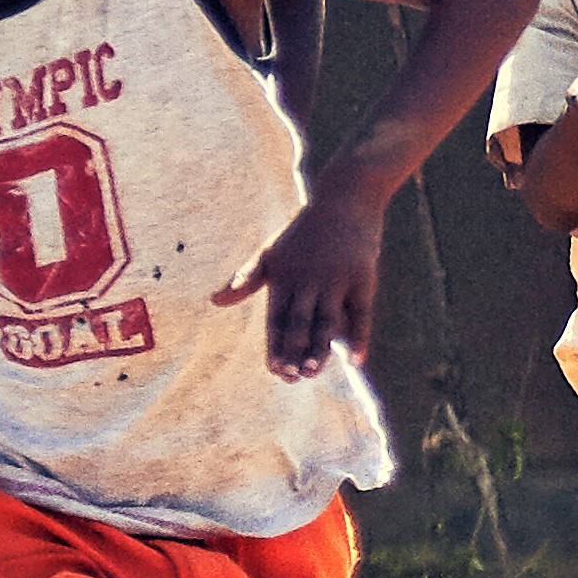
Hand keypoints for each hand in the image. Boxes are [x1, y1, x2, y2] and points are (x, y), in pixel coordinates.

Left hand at [217, 183, 387, 377]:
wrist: (345, 199)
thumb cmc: (304, 231)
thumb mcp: (271, 252)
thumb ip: (246, 279)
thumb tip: (214, 301)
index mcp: (284, 276)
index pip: (277, 319)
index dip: (276, 346)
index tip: (275, 370)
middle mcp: (308, 280)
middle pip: (301, 324)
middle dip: (296, 353)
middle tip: (293, 378)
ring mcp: (337, 278)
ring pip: (328, 321)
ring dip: (321, 349)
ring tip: (316, 372)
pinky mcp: (363, 276)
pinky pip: (361, 313)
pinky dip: (359, 337)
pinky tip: (354, 359)